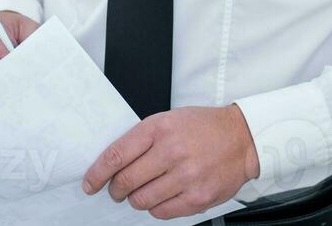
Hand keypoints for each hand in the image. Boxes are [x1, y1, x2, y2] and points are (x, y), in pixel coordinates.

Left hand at [82, 104, 259, 219]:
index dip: (98, 173)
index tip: (90, 183)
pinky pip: (162, 212)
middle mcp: (172, 152)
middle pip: (126, 181)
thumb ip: (142, 140)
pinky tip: (160, 196)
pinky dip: (155, 208)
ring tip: (142, 191)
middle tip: (116, 190)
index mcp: (159, 129)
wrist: (241, 138)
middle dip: (115, 189)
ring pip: (142, 200)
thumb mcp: (168, 120)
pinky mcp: (198, 198)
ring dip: (135, 199)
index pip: (117, 155)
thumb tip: (114, 164)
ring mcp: (186, 177)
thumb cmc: (202, 127)